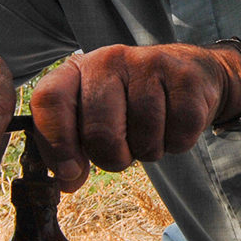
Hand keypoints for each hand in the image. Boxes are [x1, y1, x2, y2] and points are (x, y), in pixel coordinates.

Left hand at [29, 43, 240, 191]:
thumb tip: (67, 181)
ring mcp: (150, 65)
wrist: (190, 73)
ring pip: (144, 137)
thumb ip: (71, 145)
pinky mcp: (186, 79)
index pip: (50, 99)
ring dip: (148, 150)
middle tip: (123, 150)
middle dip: (112, 158)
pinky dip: (177, 143)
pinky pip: (178, 135)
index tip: (70, 172)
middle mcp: (109, 59)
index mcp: (77, 68)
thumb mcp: (93, 114)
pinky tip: (174, 123)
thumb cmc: (131, 101)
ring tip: (151, 130)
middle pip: (100, 132)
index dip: (56, 142)